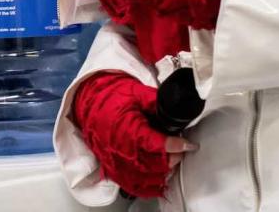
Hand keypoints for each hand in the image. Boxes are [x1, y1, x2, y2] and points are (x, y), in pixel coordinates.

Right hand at [72, 72, 197, 197]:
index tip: (188, 144)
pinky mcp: (112, 167)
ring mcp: (116, 161)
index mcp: (128, 129)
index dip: (176, 145)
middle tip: (180, 149)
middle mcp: (121, 149)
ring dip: (161, 172)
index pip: (157, 144)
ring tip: (170, 161)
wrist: (89, 102)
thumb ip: (156, 101)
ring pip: (145, 178)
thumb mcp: (136, 92)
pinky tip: (157, 179)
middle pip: (154, 165)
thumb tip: (175, 105)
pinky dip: (147, 186)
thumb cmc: (111, 97)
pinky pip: (131, 185)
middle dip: (172, 158)